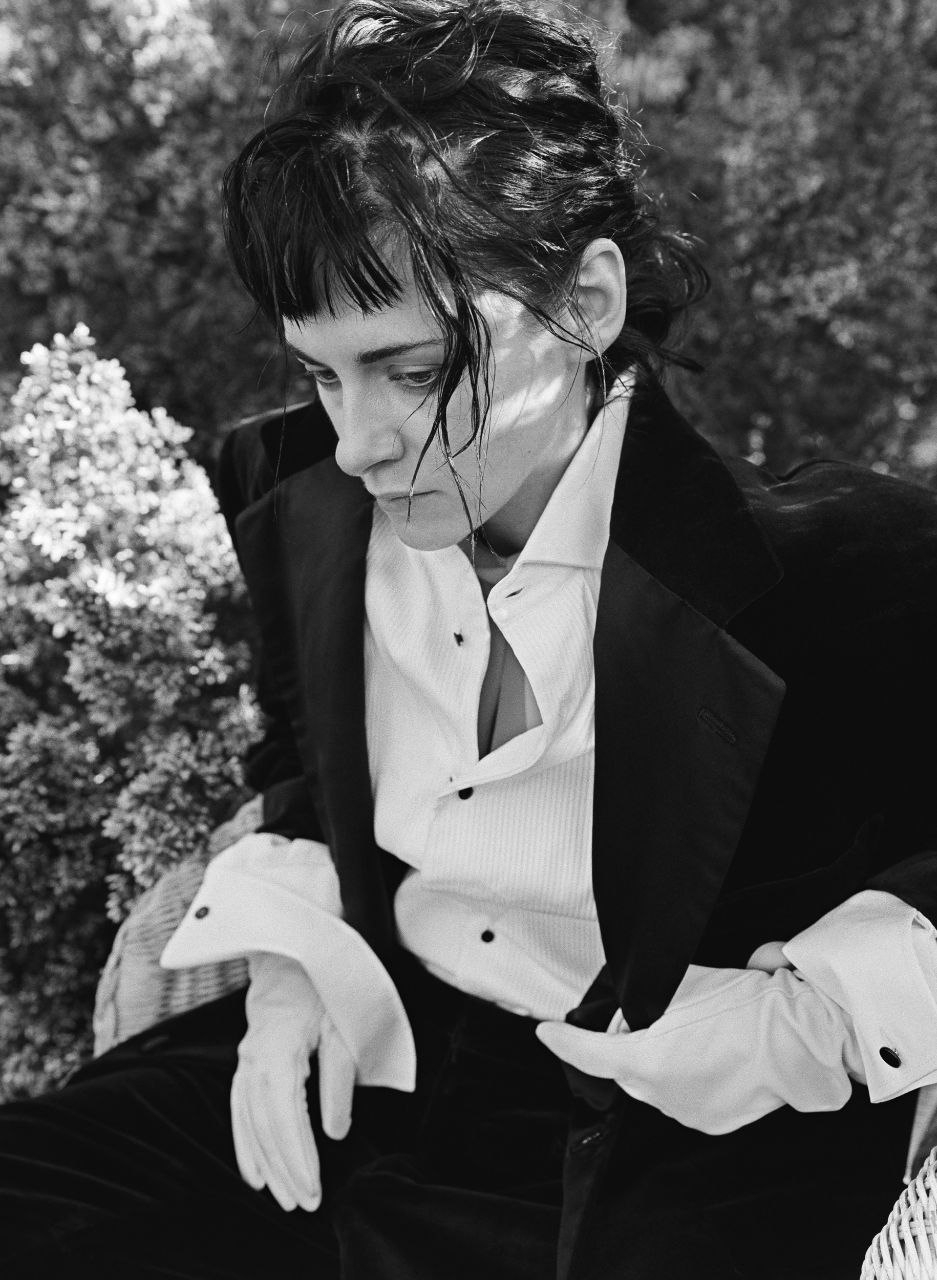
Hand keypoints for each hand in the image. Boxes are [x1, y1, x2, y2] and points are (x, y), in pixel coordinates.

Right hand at [230, 952, 355, 1210]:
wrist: (294, 945)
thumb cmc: (326, 982)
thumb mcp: (342, 1025)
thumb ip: (339, 1080)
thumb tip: (334, 1132)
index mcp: (278, 1051)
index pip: (285, 1118)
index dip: (297, 1157)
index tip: (313, 1187)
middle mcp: (253, 1059)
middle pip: (263, 1127)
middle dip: (283, 1170)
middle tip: (303, 1204)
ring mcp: (245, 1059)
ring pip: (248, 1122)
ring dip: (264, 1163)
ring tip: (280, 1197)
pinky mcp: (246, 1060)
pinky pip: (239, 1109)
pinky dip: (245, 1142)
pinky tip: (254, 1170)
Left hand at [536, 961, 862, 1134]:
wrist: (795, 1036)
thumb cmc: (738, 1003)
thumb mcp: (680, 985)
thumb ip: (643, 999)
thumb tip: (631, 1007)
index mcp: (644, 1060)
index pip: (588, 1053)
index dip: (563, 1041)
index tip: (546, 1032)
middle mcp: (659, 1094)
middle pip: (622, 1067)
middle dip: (626, 1046)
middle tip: (654, 1019)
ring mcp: (686, 1112)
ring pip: (653, 1084)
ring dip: (659, 1063)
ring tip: (694, 1034)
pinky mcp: (713, 1122)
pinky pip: (684, 1097)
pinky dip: (687, 1079)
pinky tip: (712, 1055)